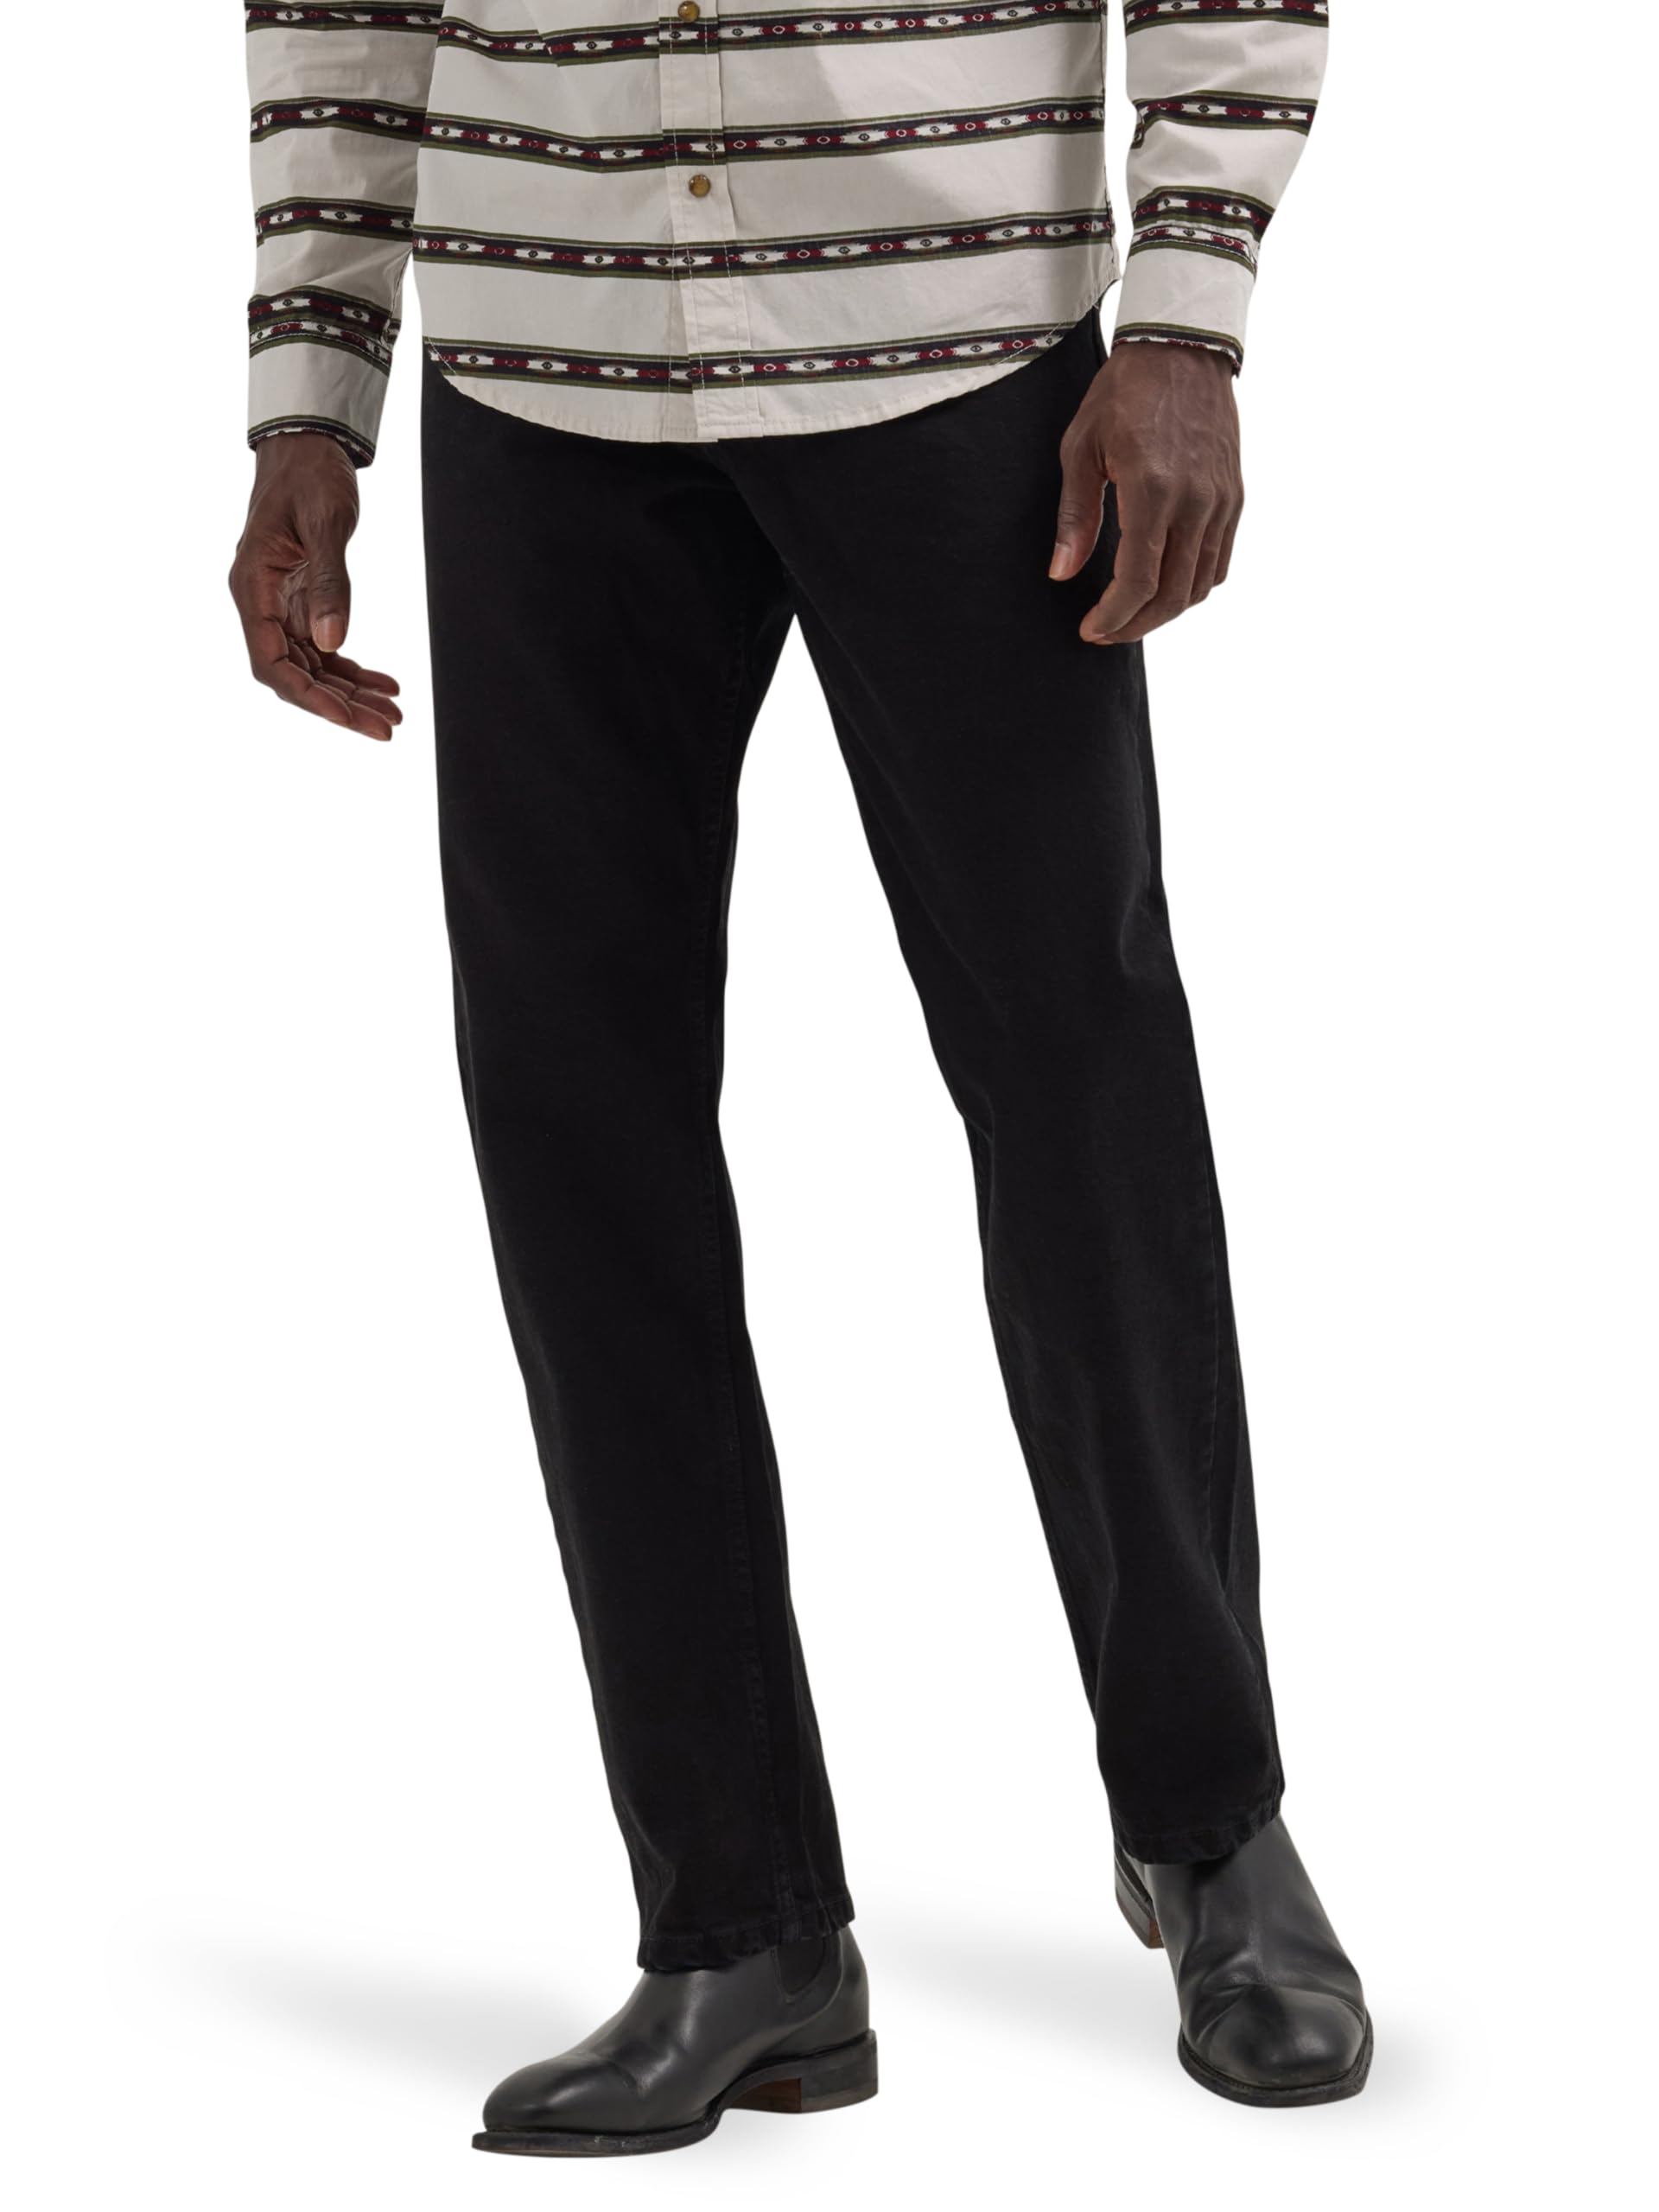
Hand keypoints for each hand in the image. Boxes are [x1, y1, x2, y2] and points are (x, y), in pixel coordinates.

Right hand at [229, 434, 401, 739]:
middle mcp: (260, 603)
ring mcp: (280, 605)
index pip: (271, 662)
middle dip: (340, 704)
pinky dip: (352, 668)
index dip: (308, 695)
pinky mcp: (301, 600)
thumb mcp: (325, 523)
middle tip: (388, 726)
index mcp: (252, 587)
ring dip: (352, 692)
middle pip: (296, 673)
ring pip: (313, 665)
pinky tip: (386, 683)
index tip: (347, 716)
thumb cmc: (311, 475)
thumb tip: (333, 640)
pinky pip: (323, 647)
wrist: (308, 445)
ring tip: (394, 712)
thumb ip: (331, 582)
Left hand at [1050, 342, 1243, 645]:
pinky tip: (1167, 586)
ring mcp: (1221, 500)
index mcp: (1152, 490)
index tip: (1090, 630)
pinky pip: (1219, 561)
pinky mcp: (1234, 496)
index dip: (1113, 617)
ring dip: (1167, 611)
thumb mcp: (1082, 448)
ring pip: (1201, 585)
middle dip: (1137, 625)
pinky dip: (1194, 586)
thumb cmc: (1123, 392)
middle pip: (1173, 595)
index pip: (1138, 582)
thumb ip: (1075, 516)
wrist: (1182, 347)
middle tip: (1107, 632)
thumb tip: (1063, 573)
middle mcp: (1195, 501)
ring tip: (1133, 615)